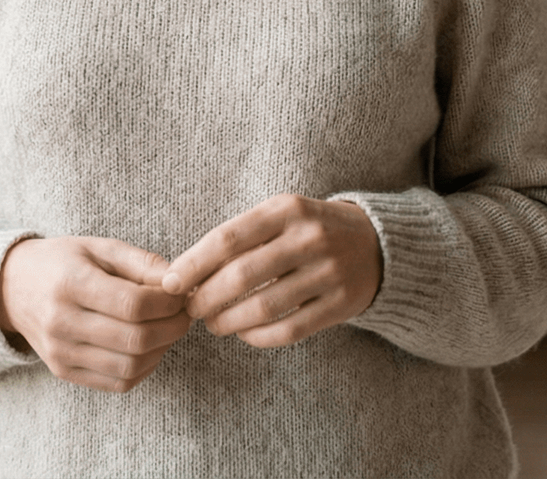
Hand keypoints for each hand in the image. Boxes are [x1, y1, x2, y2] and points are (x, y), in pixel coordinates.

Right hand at [0, 236, 192, 392]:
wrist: (12, 288)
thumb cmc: (61, 262)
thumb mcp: (99, 247)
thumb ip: (141, 262)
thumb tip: (179, 282)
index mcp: (70, 284)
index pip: (133, 305)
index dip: (168, 303)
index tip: (180, 294)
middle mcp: (61, 323)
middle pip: (135, 339)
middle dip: (173, 328)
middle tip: (184, 313)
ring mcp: (60, 353)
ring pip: (130, 366)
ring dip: (162, 350)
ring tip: (167, 329)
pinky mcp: (64, 372)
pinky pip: (117, 383)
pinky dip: (143, 368)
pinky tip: (148, 347)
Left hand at [160, 194, 380, 348]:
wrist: (377, 244)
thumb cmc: (309, 229)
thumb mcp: (281, 215)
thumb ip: (240, 237)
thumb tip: (185, 273)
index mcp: (287, 208)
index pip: (228, 238)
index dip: (193, 264)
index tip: (169, 283)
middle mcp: (309, 238)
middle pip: (242, 276)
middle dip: (206, 298)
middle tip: (190, 310)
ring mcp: (329, 272)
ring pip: (264, 307)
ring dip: (228, 322)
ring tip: (213, 324)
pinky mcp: (341, 304)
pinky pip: (290, 330)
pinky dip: (258, 337)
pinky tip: (244, 334)